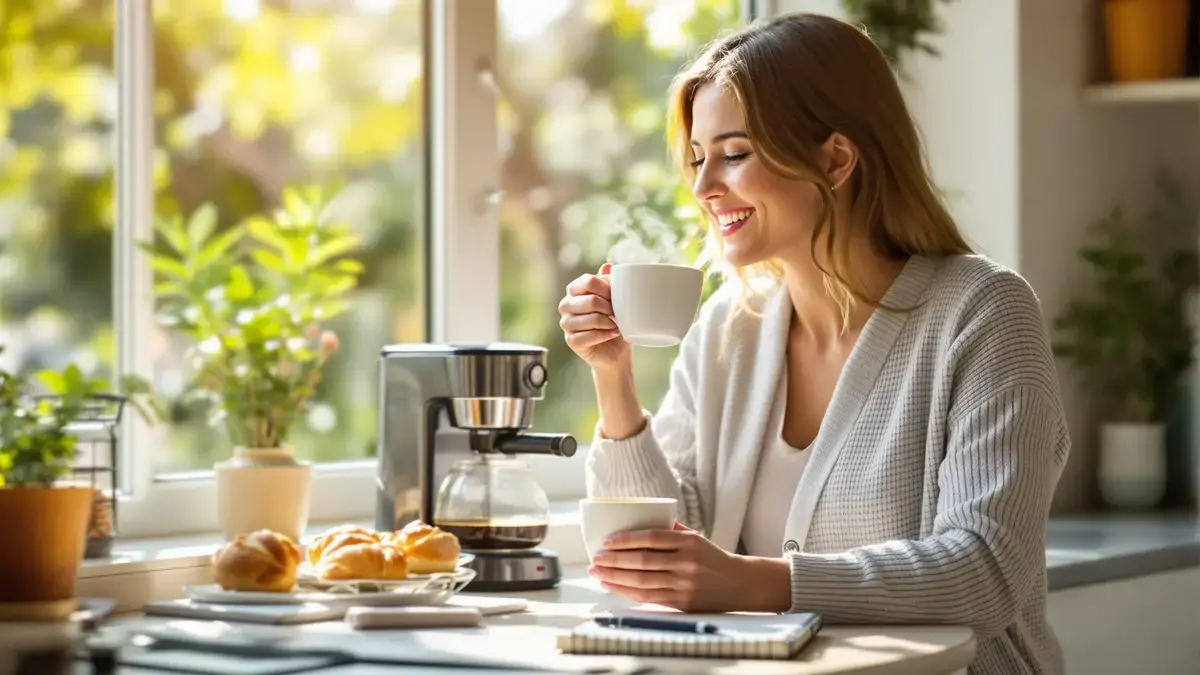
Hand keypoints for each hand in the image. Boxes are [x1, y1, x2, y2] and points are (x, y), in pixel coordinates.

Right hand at [558, 263, 630, 370]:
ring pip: (590, 319)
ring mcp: (566, 323)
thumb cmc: (615, 321)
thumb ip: (610, 282)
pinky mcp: (570, 340)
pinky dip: (604, 335)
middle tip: (618, 313)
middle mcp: (566, 304)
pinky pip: (589, 336)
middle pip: (590, 300)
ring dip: (609, 323)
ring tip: (616, 325)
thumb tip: (607, 266)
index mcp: (575, 289)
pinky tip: (611, 334)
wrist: (615, 350)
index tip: (617, 296)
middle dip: (610, 308)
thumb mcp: (617, 300)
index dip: (607, 288)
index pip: (588, 281)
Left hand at [588, 523, 791, 612]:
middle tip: (595, 558)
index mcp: (688, 542)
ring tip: (597, 572)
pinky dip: (626, 591)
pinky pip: (648, 597)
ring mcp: (684, 584)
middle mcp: (686, 563)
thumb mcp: (695, 538)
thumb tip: (638, 521)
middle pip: (642, 561)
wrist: (738, 584)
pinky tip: (612, 586)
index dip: (627, 540)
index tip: (608, 541)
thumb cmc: (711, 558)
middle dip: (614, 560)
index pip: (651, 539)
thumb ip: (670, 530)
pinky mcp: (681, 602)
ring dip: (615, 577)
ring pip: (642, 581)